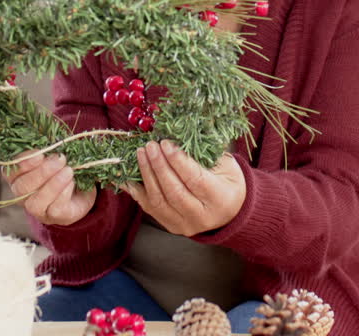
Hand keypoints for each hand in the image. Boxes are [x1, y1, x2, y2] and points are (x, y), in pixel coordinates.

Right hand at [4, 151, 96, 225]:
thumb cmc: (61, 170)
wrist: (81, 192)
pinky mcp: (54, 217)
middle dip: (41, 173)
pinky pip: (54, 208)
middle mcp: (22, 195)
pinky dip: (63, 193)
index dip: (22, 163)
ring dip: (53, 184)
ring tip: (68, 170)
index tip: (39, 154)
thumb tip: (52, 142)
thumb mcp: (53, 157)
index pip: (10, 172)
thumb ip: (47, 151)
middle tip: (60, 159)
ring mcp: (37, 209)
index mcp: (17, 177)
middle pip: (22, 187)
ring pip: (36, 201)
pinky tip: (71, 183)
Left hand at [123, 140, 245, 236]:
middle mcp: (202, 216)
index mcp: (220, 199)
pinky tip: (128, 174)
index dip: (178, 161)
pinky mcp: (170, 226)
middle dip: (159, 166)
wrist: (230, 212)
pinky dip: (136, 190)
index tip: (166, 143)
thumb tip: (179, 133)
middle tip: (150, 146)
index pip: (195, 180)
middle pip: (175, 192)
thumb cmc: (228, 182)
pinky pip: (149, 208)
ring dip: (147, 175)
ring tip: (141, 154)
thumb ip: (206, 153)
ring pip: (159, 201)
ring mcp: (184, 224)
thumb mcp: (227, 165)